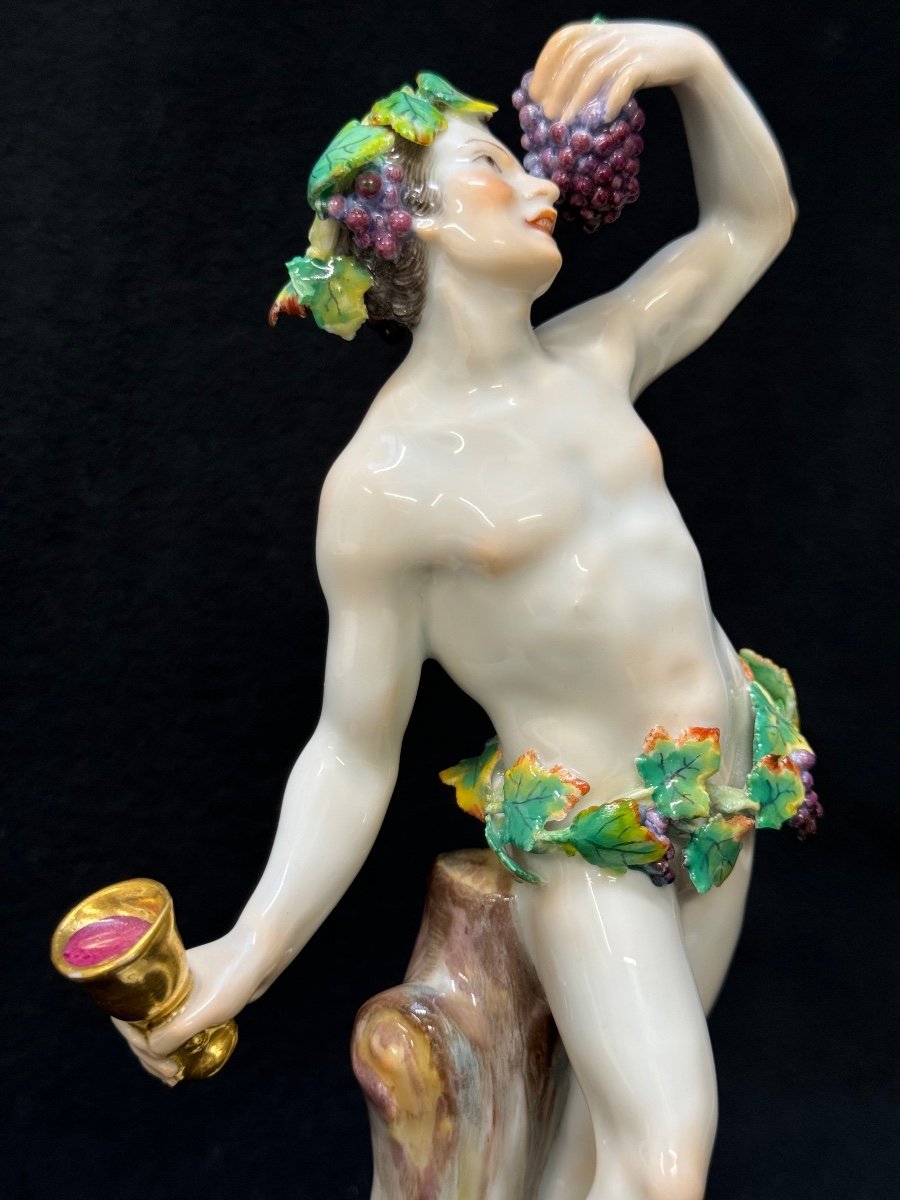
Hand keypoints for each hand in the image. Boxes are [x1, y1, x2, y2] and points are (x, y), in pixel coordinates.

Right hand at [112, 931, 257, 1085]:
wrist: (266, 954)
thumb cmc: (234, 976)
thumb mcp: (204, 1009)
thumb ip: (175, 1032)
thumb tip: (152, 1051)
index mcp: (155, 981)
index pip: (127, 1015)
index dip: (136, 1043)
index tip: (158, 1061)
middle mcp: (163, 985)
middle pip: (142, 1025)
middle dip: (150, 1054)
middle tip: (170, 1076)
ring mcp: (181, 992)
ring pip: (161, 1026)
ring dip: (162, 1054)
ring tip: (172, 1079)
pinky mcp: (199, 998)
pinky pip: (180, 1025)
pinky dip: (178, 1044)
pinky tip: (184, 1063)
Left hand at [530, 20, 713, 122]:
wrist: (683, 50)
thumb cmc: (638, 60)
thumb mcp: (609, 53)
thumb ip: (585, 64)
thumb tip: (550, 93)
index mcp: (598, 29)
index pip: (563, 39)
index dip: (546, 65)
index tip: (534, 94)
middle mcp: (611, 35)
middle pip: (576, 58)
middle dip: (558, 88)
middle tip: (548, 116)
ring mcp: (630, 47)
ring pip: (597, 71)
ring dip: (578, 99)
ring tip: (567, 124)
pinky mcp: (647, 63)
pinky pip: (625, 81)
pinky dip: (612, 100)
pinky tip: (604, 119)